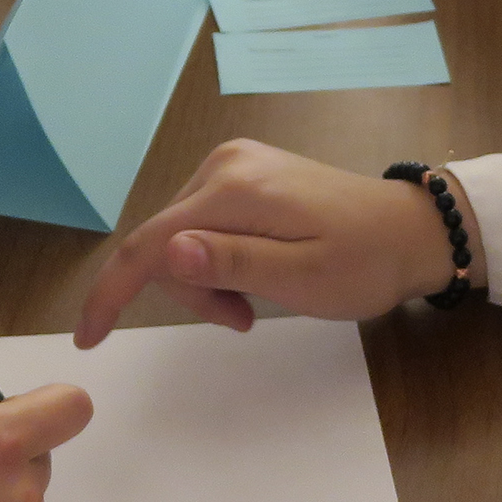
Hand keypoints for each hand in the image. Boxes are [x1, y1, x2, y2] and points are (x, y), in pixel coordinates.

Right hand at [75, 139, 468, 345]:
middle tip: (243, 320)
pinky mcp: (246, 171)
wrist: (413, 231)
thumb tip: (169, 253)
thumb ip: (232, 264)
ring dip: (207, 280)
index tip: (88, 337)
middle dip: (190, 292)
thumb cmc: (364, 264)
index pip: (148, 243)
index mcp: (233, 190)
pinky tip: (255, 274)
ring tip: (255, 304)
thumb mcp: (302, 279)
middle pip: (165, 242)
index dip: (111, 292)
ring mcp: (235, 164)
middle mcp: (224, 165)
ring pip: (182, 237)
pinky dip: (218, 260)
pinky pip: (204, 224)